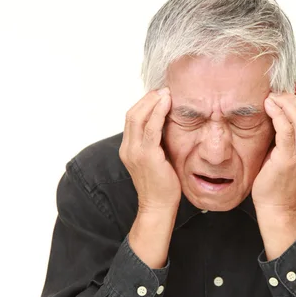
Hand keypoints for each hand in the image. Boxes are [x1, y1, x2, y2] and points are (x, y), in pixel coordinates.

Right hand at [119, 87, 180, 211]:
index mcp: (128, 149)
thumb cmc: (161, 186)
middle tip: (163, 90)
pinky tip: (167, 104)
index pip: (131, 119)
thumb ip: (155, 144)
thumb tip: (166, 127)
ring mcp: (136, 152)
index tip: (158, 95)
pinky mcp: (148, 155)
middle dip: (147, 99)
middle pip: (132, 114)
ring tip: (166, 93)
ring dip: (153, 102)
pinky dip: (158, 113)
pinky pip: (151, 128)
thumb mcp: (155, 160)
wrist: (158, 206)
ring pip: (139, 117)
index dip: (143, 104)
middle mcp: (128, 148)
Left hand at [251, 92, 295, 213]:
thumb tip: (276, 115)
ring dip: (284, 104)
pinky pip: (286, 130)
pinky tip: (268, 108)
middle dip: (290, 100)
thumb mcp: (284, 156)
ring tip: (270, 98)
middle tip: (273, 93)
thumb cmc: (274, 183)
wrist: (275, 207)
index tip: (280, 96)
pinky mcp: (288, 160)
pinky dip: (278, 115)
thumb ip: (285, 139)